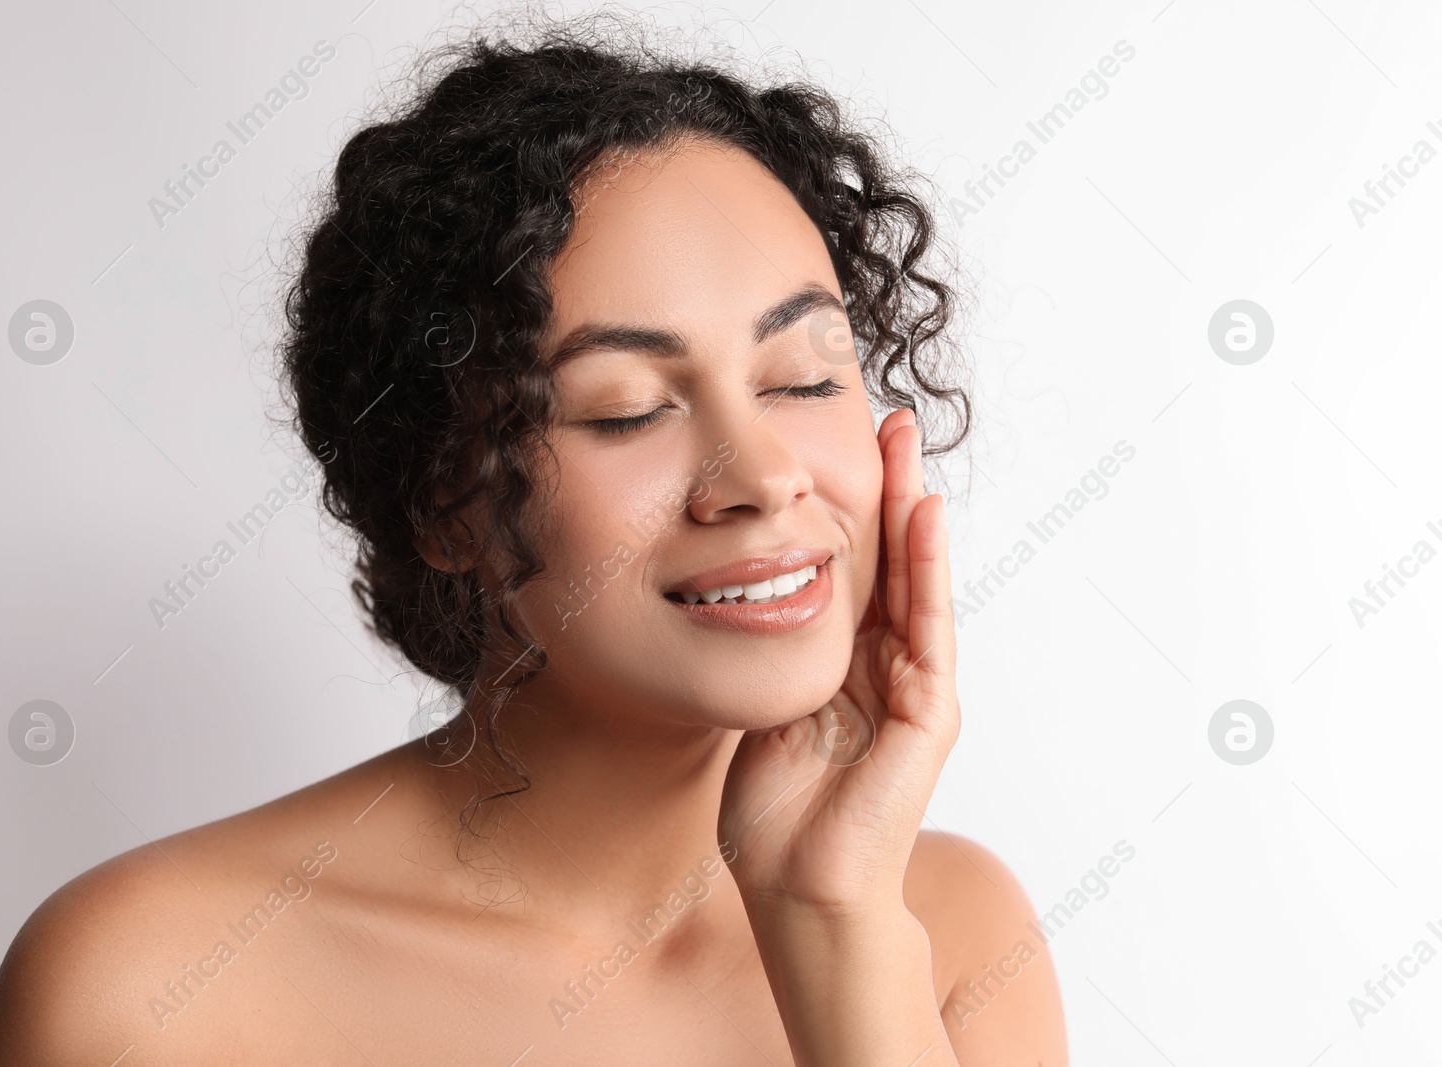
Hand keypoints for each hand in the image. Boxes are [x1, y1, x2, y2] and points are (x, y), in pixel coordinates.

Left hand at [719, 407, 959, 915]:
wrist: (798, 888)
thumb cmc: (774, 815)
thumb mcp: (761, 709)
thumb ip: (767, 656)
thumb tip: (732, 598)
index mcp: (845, 666)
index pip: (852, 571)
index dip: (850, 511)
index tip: (839, 449)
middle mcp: (885, 668)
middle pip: (891, 562)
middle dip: (889, 490)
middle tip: (888, 419)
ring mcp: (912, 689)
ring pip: (916, 581)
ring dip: (914, 509)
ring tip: (907, 443)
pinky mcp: (928, 714)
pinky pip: (929, 628)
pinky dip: (930, 571)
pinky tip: (925, 516)